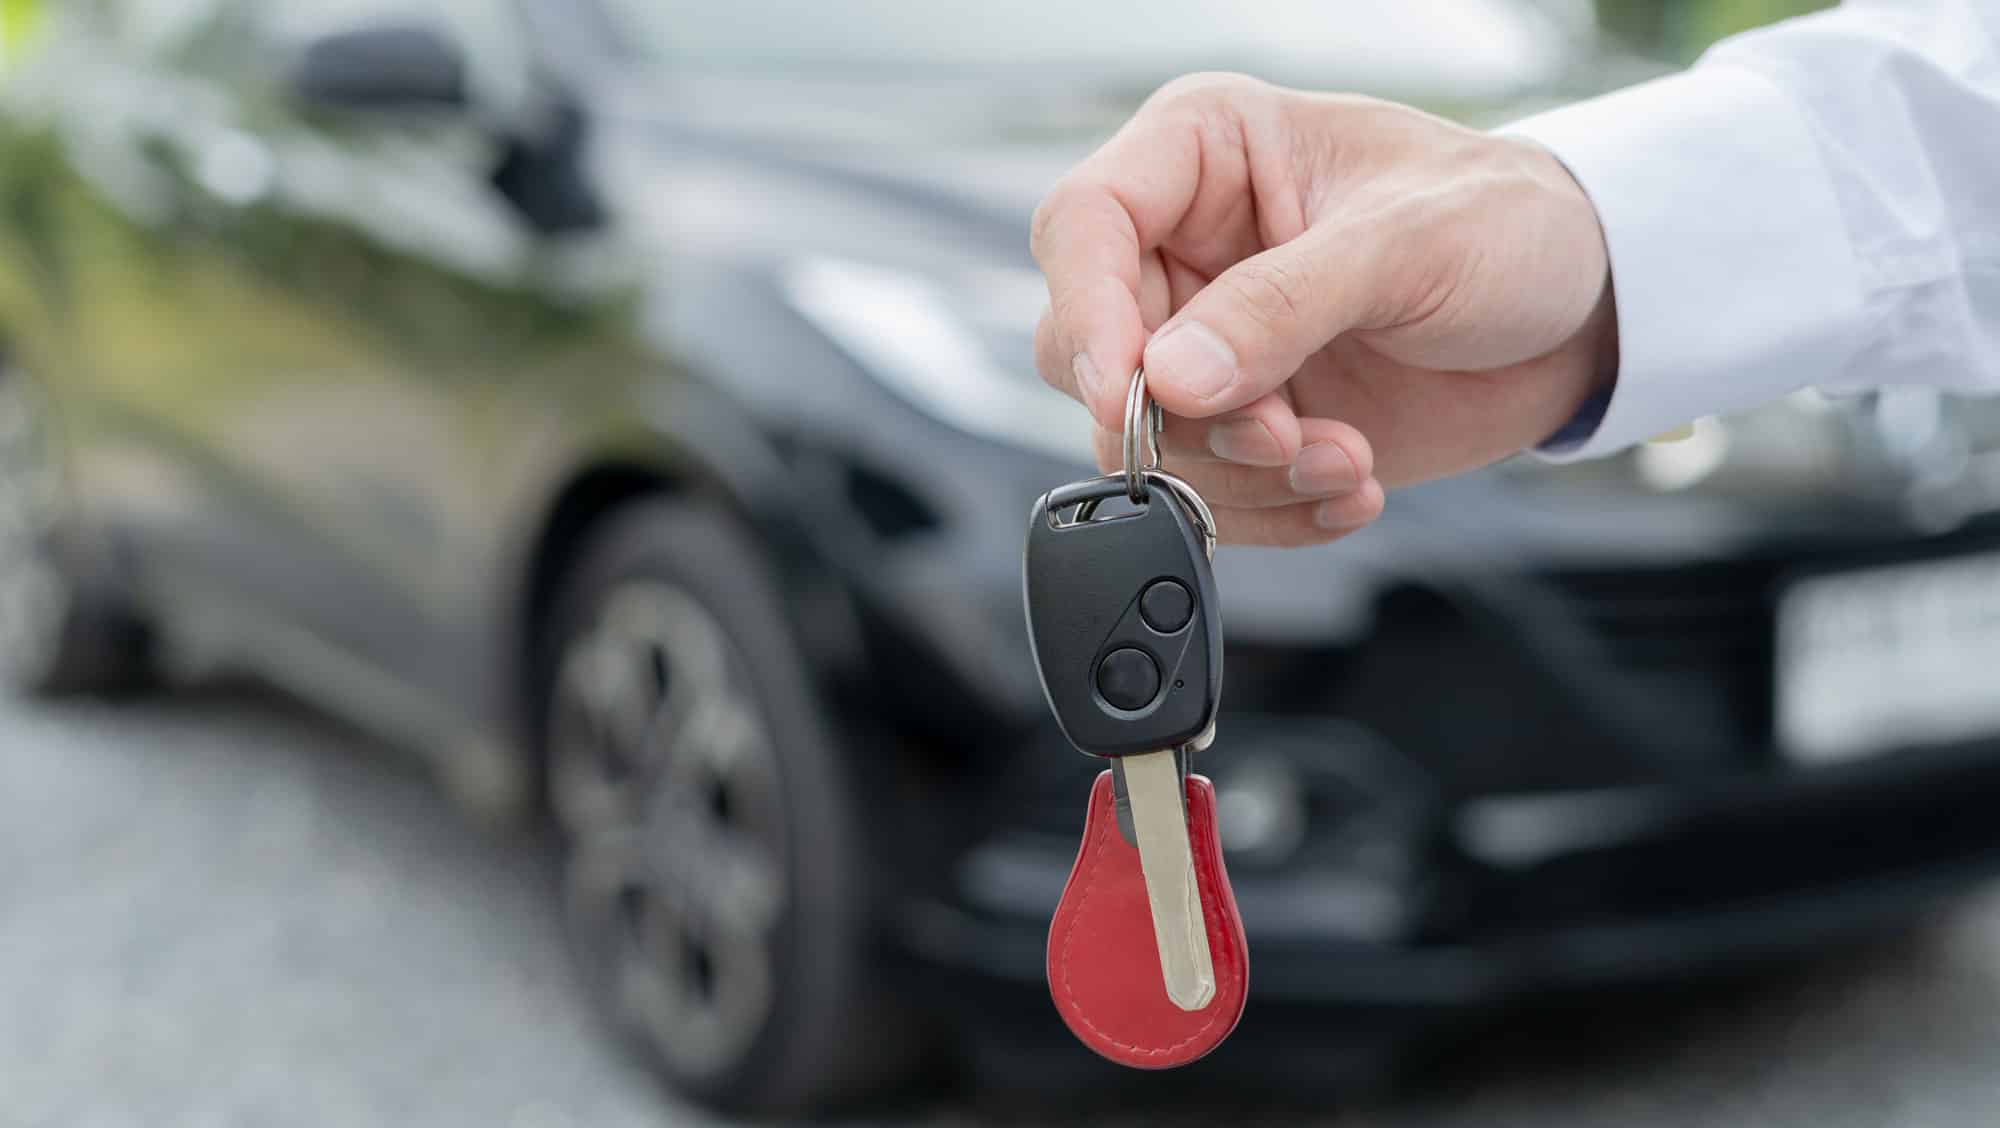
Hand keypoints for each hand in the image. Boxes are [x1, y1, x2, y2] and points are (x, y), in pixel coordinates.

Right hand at [1031, 74, 1614, 545]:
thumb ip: (1281, 306)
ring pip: (1143, 439)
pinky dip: (1272, 512)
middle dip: (1184, 418)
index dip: (1090, 315)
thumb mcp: (1406, 244)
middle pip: (1091, 350)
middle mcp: (1186, 247)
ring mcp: (1211, 344)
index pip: (1083, 225)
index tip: (1138, 394)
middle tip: (1281, 434)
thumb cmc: (1508, 224)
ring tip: (1346, 460)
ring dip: (1243, 474)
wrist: (1584, 314)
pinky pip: (1205, 491)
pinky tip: (1350, 488)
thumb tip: (1169, 379)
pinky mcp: (1246, 421)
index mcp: (1204, 153)